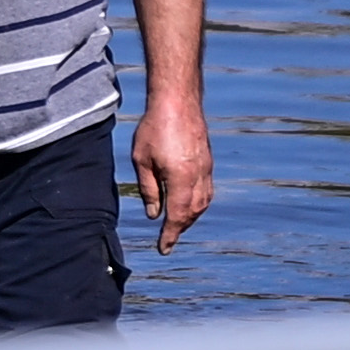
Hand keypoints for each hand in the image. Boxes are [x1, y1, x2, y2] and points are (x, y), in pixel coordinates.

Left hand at [130, 99, 212, 250]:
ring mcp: (206, 169)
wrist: (178, 100)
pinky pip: (206, 190)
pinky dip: (198, 203)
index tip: (163, 249)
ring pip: (202, 203)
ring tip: (177, 225)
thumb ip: (149, 190)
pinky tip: (188, 204)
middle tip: (168, 239)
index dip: (170, 235)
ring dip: (191, 217)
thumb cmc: (155, 127)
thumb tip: (154, 214)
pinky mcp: (208, 161)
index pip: (176, 216)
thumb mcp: (142, 160)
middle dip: (180, 228)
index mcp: (181, 179)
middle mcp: (198, 177)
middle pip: (192, 213)